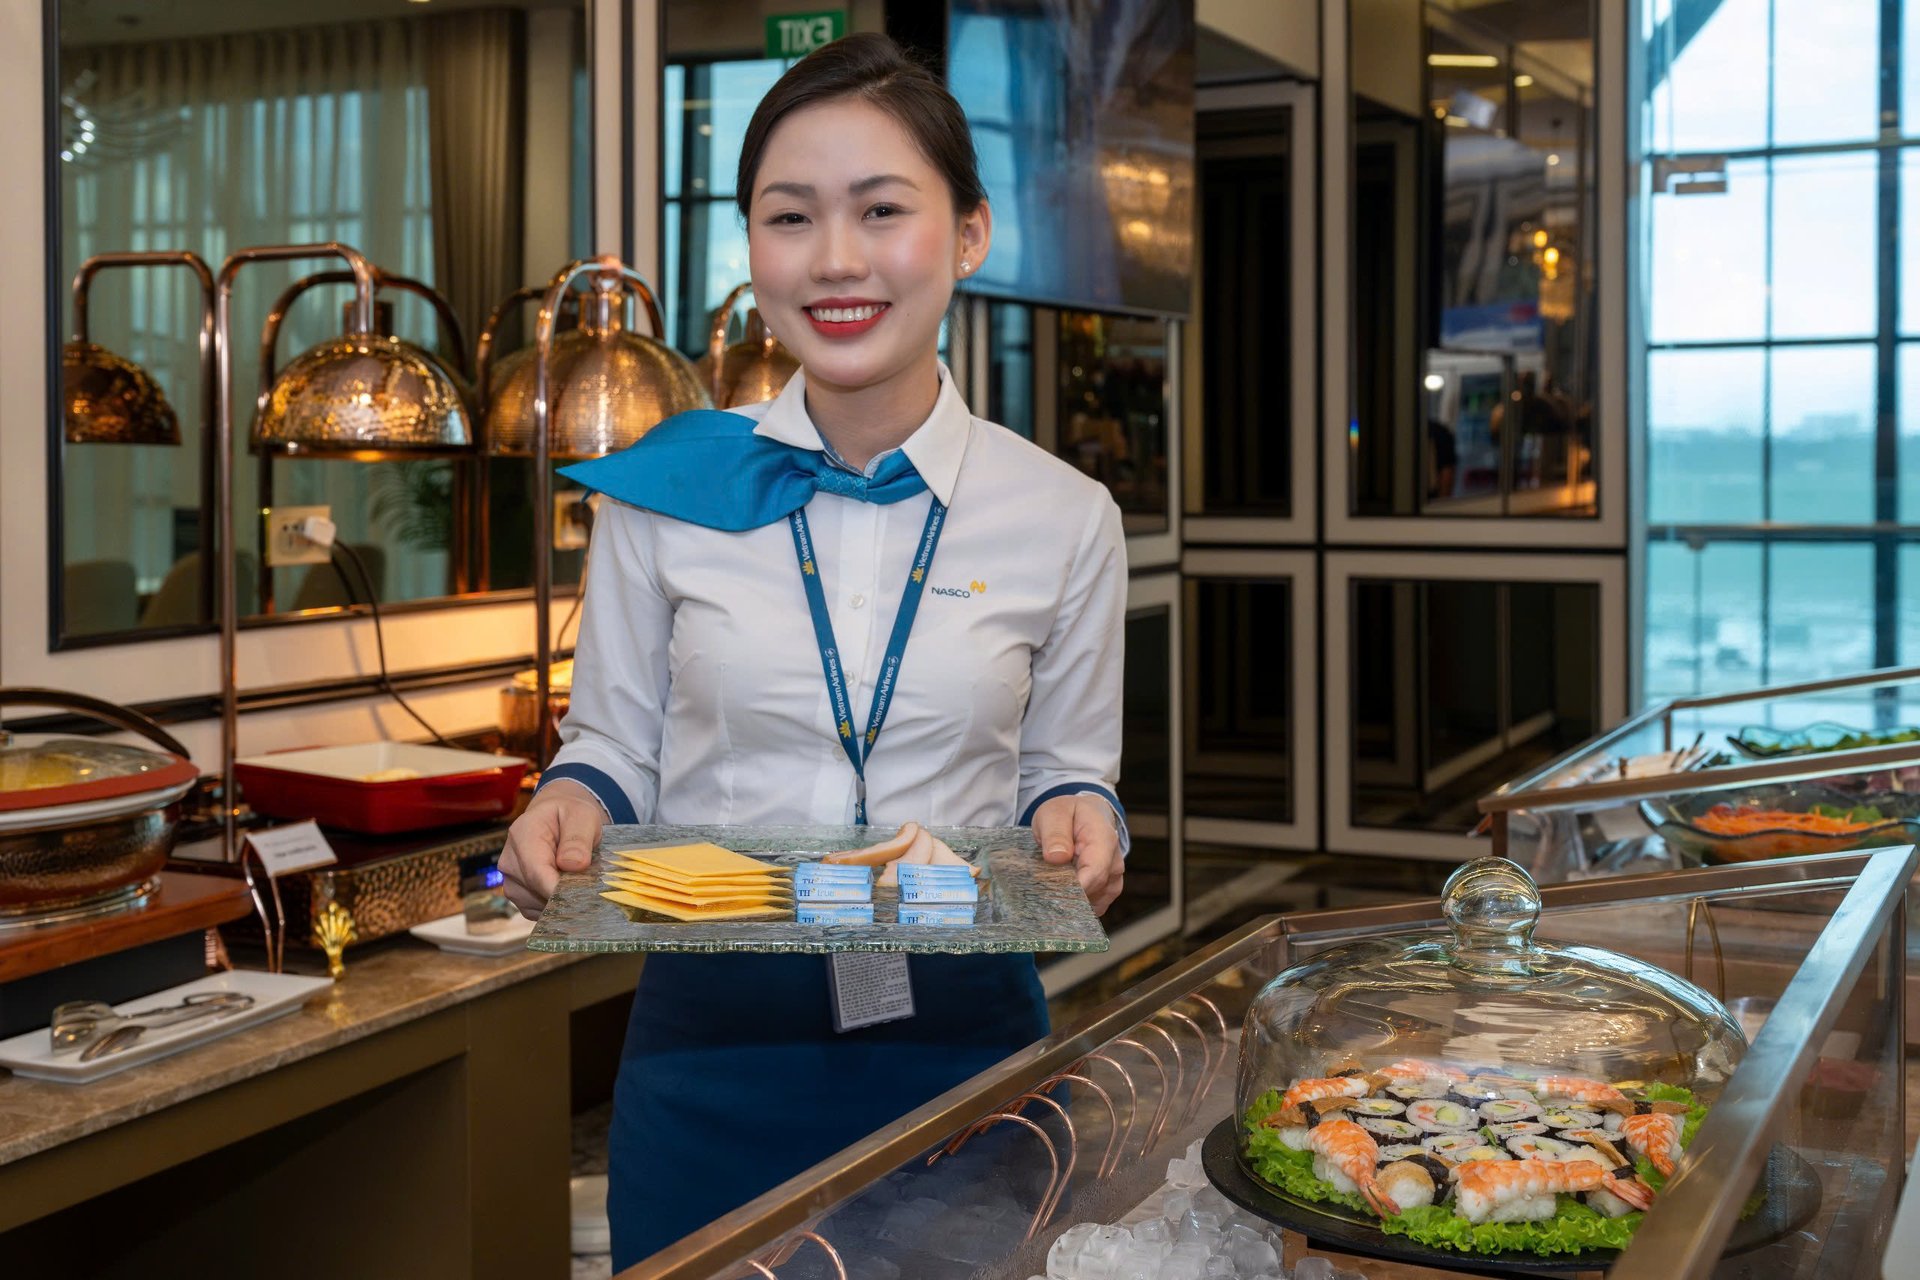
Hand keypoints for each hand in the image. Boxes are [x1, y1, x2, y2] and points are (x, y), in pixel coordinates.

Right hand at [499, 779, 604, 918]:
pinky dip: (555, 907)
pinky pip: (537, 912)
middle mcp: (508, 861)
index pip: (537, 872)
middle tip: (590, 884)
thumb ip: (578, 839)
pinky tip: (566, 891)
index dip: (559, 889)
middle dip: (566, 894)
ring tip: (577, 880)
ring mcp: (510, 881)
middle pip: (537, 892)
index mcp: (522, 835)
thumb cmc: (570, 816)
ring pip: (537, 906)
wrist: (556, 821)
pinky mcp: (518, 896)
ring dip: (561, 901)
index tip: (583, 896)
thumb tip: (574, 865)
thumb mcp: (582, 817)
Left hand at [1033, 793, 1122, 915]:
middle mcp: (1114, 861)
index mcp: (1104, 838)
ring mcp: (1114, 878)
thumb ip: (1054, 834)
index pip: (1094, 872)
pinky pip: (1093, 907)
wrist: (1087, 816)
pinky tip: (1064, 891)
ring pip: (1092, 902)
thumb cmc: (1069, 814)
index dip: (1073, 887)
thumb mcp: (1054, 814)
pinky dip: (1077, 904)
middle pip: (1092, 890)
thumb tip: (1056, 857)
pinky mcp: (1109, 890)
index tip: (1050, 891)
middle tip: (1042, 885)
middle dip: (1066, 892)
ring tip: (1054, 881)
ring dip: (1071, 898)